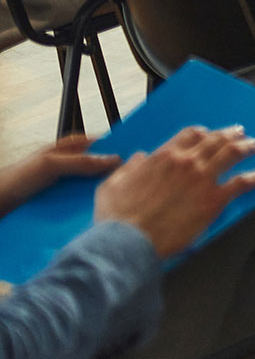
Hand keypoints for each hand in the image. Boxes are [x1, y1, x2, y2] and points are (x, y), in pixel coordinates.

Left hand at [0, 136, 120, 217]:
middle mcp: (65, 166)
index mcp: (65, 149)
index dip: (115, 148)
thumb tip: (114, 160)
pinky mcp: (56, 203)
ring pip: (87, 187)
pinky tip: (94, 214)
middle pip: (95, 168)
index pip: (97, 144)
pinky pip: (77, 204)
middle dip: (109, 174)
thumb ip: (80, 162)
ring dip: (97, 194)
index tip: (135, 156)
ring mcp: (61, 185)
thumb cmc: (15, 179)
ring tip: (115, 201)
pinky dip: (85, 207)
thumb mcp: (50, 166)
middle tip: (129, 183)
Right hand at [94, 126, 254, 259]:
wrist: (128, 242)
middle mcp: (187, 162)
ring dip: (245, 147)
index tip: (209, 134)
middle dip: (230, 134)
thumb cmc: (116, 217)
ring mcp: (203, 179)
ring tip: (253, 145)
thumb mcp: (112, 184)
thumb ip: (128, 168)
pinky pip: (240, 183)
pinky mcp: (214, 200)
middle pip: (215, 140)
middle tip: (239, 133)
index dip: (203, 133)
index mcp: (164, 156)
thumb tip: (139, 158)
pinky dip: (253, 178)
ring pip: (232, 154)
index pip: (190, 135)